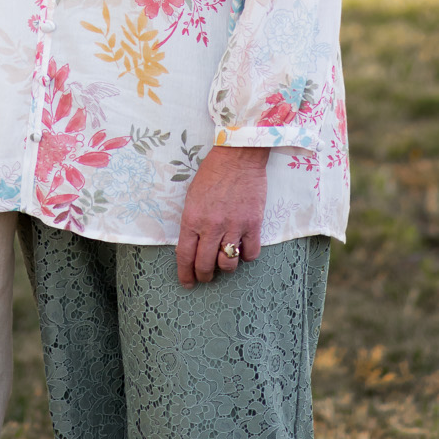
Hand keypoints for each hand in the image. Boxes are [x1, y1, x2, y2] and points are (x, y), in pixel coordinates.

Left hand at [176, 146, 266, 286]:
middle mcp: (211, 226)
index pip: (185, 255)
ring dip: (225, 267)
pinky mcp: (253, 224)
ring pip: (228, 264)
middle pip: (206, 265)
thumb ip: (192, 222)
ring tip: (225, 261)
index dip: (186, 273)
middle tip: (206, 276)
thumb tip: (193, 246)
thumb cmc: (212, 173)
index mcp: (192, 218)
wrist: (238, 156)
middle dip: (204, 275)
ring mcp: (233, 226)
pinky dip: (246, 256)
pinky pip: (250, 254)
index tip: (188, 282)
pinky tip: (243, 249)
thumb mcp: (192, 196)